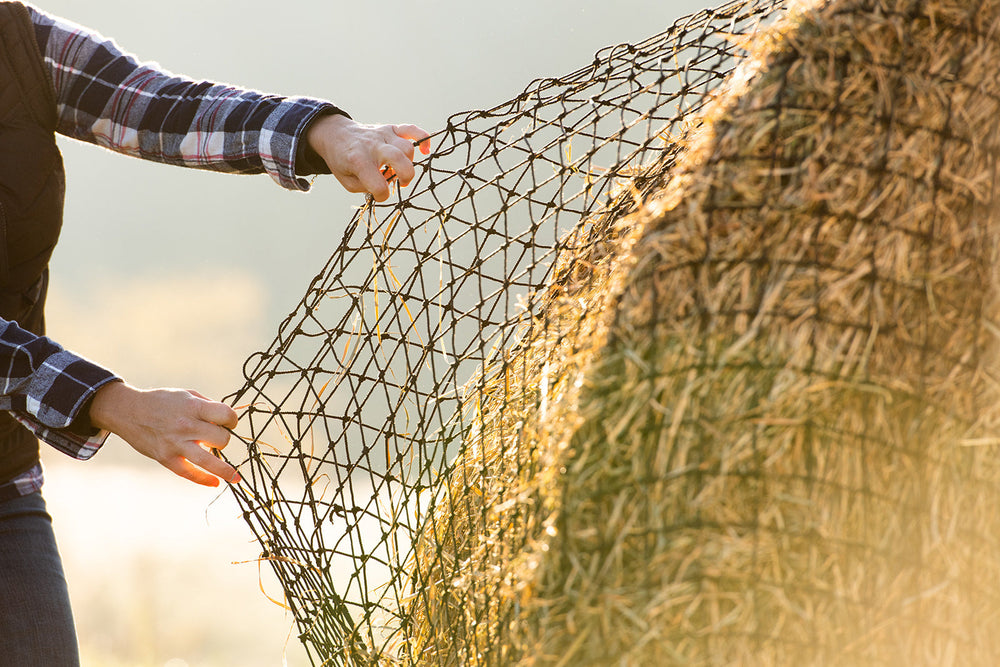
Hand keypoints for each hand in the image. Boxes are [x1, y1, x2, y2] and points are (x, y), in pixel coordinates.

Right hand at [89, 381, 240, 486]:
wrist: (128, 411)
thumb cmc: (162, 401)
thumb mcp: (187, 395)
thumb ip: (208, 406)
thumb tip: (228, 420)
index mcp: (193, 407)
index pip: (226, 415)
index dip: (232, 419)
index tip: (229, 422)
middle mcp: (185, 426)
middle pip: (221, 438)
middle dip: (224, 438)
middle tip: (216, 437)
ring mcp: (175, 444)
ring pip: (207, 461)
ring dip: (224, 471)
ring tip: (235, 477)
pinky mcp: (165, 457)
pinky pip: (187, 473)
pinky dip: (202, 479)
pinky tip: (214, 483)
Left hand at [306, 114, 430, 201]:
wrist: (336, 134)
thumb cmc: (342, 161)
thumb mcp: (347, 181)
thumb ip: (366, 188)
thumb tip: (388, 184)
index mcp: (358, 161)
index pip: (379, 185)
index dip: (382, 196)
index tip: (378, 195)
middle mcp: (373, 146)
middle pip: (399, 160)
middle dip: (405, 177)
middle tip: (400, 183)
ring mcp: (383, 135)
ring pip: (407, 148)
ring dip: (409, 163)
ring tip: (400, 169)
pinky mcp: (390, 128)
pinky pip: (412, 129)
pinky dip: (423, 139)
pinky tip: (425, 150)